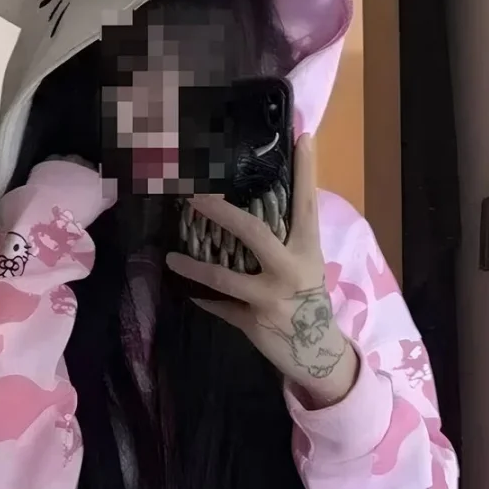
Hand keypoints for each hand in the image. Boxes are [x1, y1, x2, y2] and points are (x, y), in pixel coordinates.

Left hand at [166, 135, 358, 408]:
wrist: (318, 352)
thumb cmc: (308, 299)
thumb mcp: (305, 265)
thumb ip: (283, 240)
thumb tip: (249, 208)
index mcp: (307, 249)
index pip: (307, 203)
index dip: (306, 170)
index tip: (303, 136)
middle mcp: (290, 269)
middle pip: (253, 232)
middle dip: (222, 212)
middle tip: (194, 196)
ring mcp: (270, 297)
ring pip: (224, 277)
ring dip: (193, 266)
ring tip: (171, 256)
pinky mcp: (253, 321)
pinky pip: (220, 307)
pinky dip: (203, 299)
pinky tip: (186, 293)